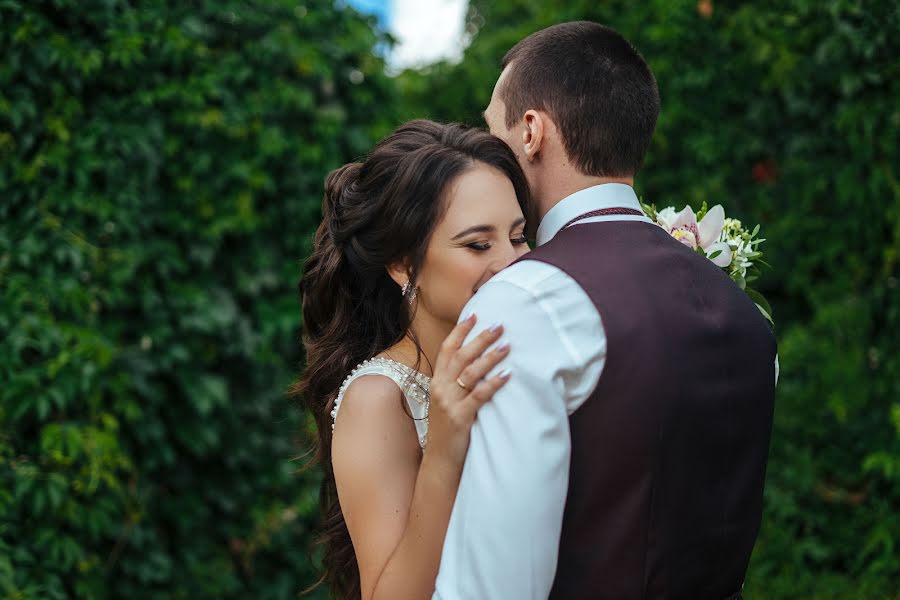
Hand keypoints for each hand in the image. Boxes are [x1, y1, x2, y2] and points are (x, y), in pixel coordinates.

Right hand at [426, 314, 511, 468]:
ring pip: (470, 372)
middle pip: (461, 356)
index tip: (475, 315)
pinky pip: (479, 395)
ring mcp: (449, 402)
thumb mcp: (446, 401)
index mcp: (437, 382)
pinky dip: (493, 383)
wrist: (440, 460)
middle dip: (481, 339)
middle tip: (499, 326)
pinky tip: (507, 374)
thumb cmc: (447, 429)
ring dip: (490, 357)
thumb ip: (455, 383)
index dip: (460, 331)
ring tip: (507, 346)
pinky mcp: (460, 417)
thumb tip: (476, 363)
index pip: (447, 349)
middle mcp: (440, 388)